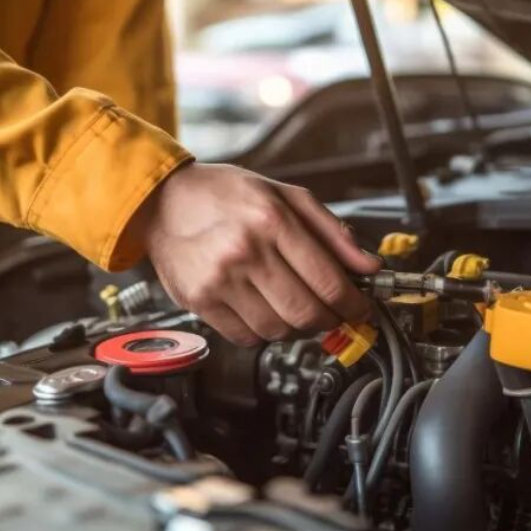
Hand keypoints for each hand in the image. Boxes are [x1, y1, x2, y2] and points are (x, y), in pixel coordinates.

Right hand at [132, 163, 380, 345]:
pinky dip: (264, 332)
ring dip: (297, 329)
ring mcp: (220, 280)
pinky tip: (265, 311)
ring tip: (296, 309)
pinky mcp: (200, 300)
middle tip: (334, 315)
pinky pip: (246, 337)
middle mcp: (245, 251)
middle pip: (306, 313)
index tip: (360, 308)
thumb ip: (332, 231)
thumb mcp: (285, 195)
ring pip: (278, 330)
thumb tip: (369, 266)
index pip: (328, 281)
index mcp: (272, 220)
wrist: (162, 200)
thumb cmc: (224, 194)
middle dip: (331, 321)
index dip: (353, 303)